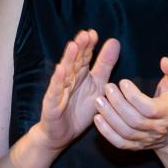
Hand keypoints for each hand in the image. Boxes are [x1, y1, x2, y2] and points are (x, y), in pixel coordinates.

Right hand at [35, 29, 121, 152]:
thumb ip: (105, 64)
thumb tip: (114, 41)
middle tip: (85, 35)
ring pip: (64, 73)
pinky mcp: (52, 105)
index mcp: (80, 75)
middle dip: (79, 48)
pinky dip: (57, 81)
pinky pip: (55, 92)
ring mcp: (59, 91)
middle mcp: (68, 80)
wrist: (61, 134)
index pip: (84, 57)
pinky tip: (60, 71)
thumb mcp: (97, 85)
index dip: (88, 46)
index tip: (93, 33)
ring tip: (72, 46)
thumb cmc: (78, 109)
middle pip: (74, 62)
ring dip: (68, 60)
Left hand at [93, 57, 167, 153]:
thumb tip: (165, 60)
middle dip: (118, 104)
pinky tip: (97, 118)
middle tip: (106, 87)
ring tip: (98, 100)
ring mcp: (146, 140)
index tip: (122, 81)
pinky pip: (120, 143)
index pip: (149, 108)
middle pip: (135, 120)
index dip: (133, 96)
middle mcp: (158, 128)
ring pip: (126, 132)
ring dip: (109, 116)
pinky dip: (107, 132)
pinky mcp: (136, 146)